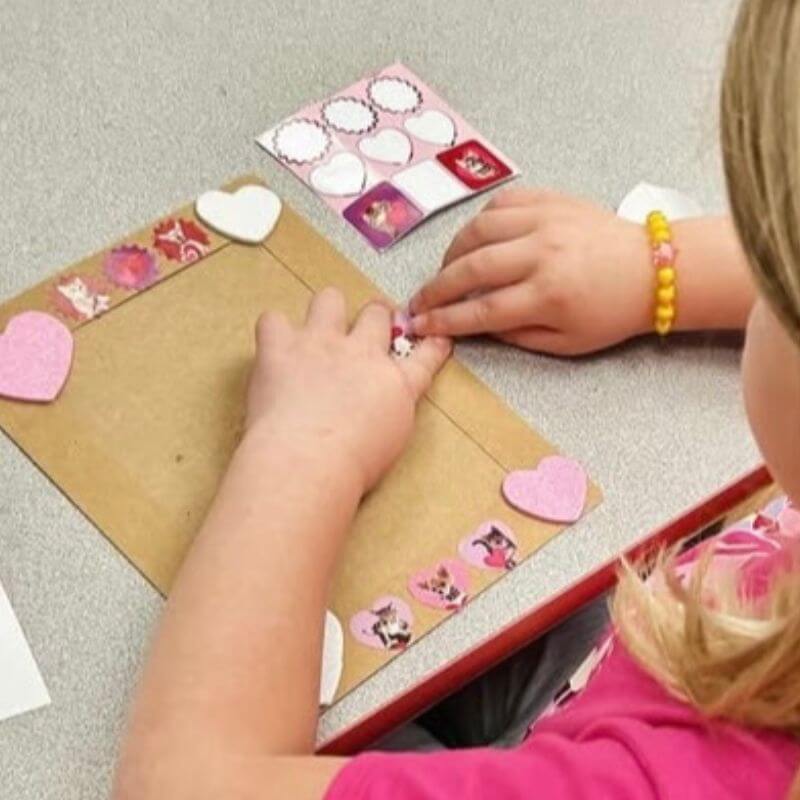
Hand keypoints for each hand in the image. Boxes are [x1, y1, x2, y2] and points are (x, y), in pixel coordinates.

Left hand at [245, 288, 450, 491]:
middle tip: (369, 326)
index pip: (424, 357)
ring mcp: (320, 344)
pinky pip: (273, 320)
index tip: (435, 339)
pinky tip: (275, 346)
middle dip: (376, 315)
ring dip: (326, 311)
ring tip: (319, 329)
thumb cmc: (351, 465)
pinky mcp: (280, 348)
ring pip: (329, 300)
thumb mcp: (393, 441)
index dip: (431, 345)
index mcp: (395, 383)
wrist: (309, 460)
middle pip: (376, 313)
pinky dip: (274, 330)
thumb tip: (382, 404)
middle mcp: (361, 354)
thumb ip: (392, 411)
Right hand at [409, 188, 652, 354]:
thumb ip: (517, 336)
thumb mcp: (567, 343)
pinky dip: (479, 220)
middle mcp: (542, 253)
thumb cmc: (611, 313)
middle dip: (436, 287)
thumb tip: (477, 326)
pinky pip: (501, 202)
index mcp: (548, 294)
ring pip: (479, 229)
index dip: (444, 320)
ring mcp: (545, 220)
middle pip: (472, 267)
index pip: (481, 309)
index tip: (419, 325)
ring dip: (452, 251)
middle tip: (418, 301)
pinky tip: (474, 238)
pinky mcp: (551, 200)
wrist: (654, 269)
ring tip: (445, 270)